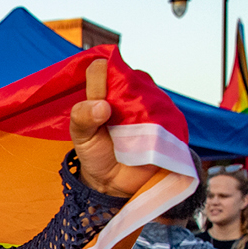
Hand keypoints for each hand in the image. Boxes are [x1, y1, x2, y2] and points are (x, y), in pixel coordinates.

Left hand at [68, 59, 156, 197]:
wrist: (115, 181)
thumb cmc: (96, 151)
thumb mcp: (80, 136)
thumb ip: (82, 117)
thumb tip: (102, 105)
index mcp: (104, 89)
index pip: (102, 67)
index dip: (100, 78)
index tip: (99, 103)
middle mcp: (129, 91)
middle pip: (131, 77)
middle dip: (123, 95)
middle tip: (116, 119)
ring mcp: (149, 104)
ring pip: (151, 94)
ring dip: (142, 111)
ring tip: (130, 133)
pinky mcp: (166, 119)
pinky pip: (167, 114)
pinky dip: (158, 125)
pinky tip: (147, 138)